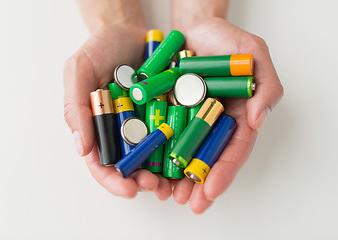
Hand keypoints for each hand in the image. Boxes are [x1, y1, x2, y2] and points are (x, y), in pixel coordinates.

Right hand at [64, 23, 171, 198]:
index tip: (128, 189)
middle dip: (141, 181)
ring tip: (174, 181)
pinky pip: (175, 134)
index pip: (101, 163)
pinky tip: (188, 158)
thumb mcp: (80, 70)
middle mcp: (123, 131)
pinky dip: (180, 149)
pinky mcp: (167, 113)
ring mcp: (146, 124)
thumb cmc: (101, 49)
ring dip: (164, 174)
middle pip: (130, 166)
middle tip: (155, 185)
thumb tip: (81, 147)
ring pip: (155, 157)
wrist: (131, 31)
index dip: (112, 180)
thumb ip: (76, 106)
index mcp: (99, 127)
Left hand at [171, 17, 283, 213]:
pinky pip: (160, 134)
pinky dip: (155, 153)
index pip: (234, 149)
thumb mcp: (254, 55)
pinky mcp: (165, 111)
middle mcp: (211, 123)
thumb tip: (257, 120)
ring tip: (167, 194)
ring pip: (182, 153)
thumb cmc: (226, 40)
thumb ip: (265, 86)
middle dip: (198, 184)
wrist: (193, 28)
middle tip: (188, 203)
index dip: (224, 172)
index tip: (211, 191)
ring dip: (175, 177)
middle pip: (206, 159)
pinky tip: (148, 169)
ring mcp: (187, 120)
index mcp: (234, 116)